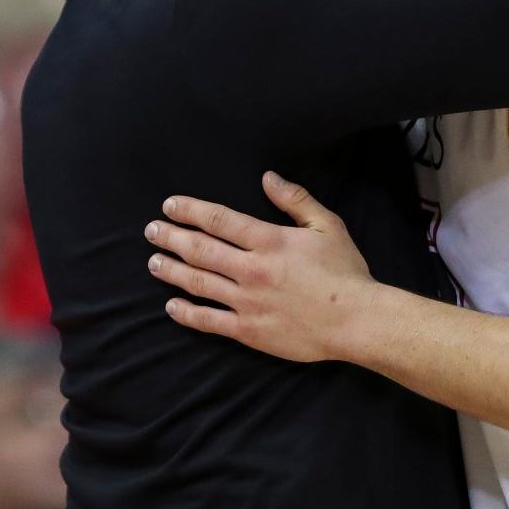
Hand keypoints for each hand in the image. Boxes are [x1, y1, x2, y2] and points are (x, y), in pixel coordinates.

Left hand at [144, 174, 374, 361]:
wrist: (356, 321)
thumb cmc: (345, 272)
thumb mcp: (327, 225)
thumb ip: (295, 200)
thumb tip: (268, 177)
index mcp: (269, 241)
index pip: (218, 220)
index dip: (190, 210)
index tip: (170, 206)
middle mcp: (252, 270)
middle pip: (200, 249)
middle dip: (171, 237)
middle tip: (151, 231)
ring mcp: (248, 302)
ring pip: (198, 283)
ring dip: (172, 271)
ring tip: (154, 262)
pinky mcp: (249, 331)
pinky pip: (209, 321)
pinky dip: (187, 313)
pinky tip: (172, 306)